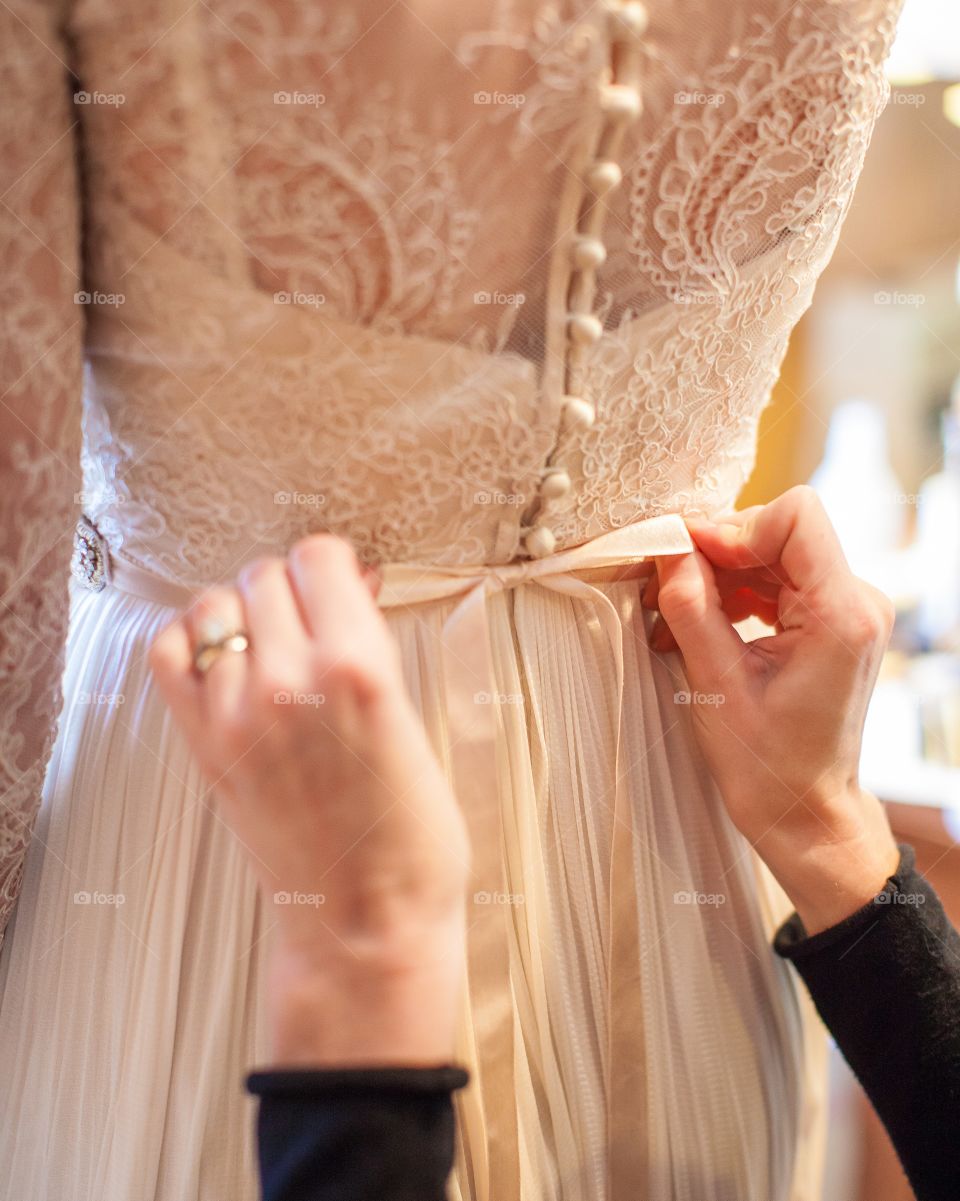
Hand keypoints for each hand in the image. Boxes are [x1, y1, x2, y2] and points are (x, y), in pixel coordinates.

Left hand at [149, 535, 469, 1064]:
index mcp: (357, 668)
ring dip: (244, 611)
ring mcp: (236, 715)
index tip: (347, 588)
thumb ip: (374, 649)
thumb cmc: (412, 836)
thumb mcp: (415, 723)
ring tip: (271, 642)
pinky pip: (168, 654)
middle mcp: (289, 680)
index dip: (337, 567)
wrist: (365, 925)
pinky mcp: (205, 747)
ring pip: (214, 606)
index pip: (319, 558)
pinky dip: (190, 644)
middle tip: (316, 621)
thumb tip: (352, 588)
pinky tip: (225, 661)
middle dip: (294, 588)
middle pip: (266, 575)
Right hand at [646, 486, 899, 933]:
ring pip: (772, 553)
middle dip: (716, 554)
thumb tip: (667, 550)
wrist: (806, 812)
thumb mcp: (716, 686)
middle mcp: (857, 602)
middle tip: (664, 589)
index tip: (688, 561)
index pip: (796, 516)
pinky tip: (697, 625)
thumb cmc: (768, 766)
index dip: (734, 529)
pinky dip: (734, 594)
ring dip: (718, 576)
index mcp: (842, 614)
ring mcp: (848, 611)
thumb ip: (691, 609)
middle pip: (780, 531)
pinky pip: (777, 581)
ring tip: (671, 616)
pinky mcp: (831, 622)